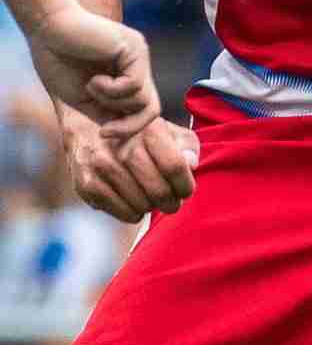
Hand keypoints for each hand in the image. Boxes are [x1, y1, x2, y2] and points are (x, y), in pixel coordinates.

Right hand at [25, 2, 156, 138]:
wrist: (46, 28)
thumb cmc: (57, 59)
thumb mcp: (83, 97)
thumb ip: (105, 113)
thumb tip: (125, 137)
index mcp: (126, 76)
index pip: (141, 110)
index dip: (129, 129)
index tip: (105, 137)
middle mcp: (138, 66)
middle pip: (151, 108)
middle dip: (129, 127)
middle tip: (105, 132)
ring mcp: (139, 57)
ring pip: (143, 100)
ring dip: (111, 102)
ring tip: (90, 86)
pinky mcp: (134, 49)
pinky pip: (134, 85)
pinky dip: (111, 90)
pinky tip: (94, 80)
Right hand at [60, 107, 195, 222]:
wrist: (90, 132)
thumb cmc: (139, 137)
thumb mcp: (169, 133)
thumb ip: (187, 146)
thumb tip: (191, 165)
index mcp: (148, 130)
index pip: (174, 167)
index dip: (185, 185)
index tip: (185, 191)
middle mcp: (123, 147)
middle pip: (159, 190)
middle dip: (171, 202)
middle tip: (171, 202)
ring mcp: (102, 166)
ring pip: (141, 204)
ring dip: (151, 207)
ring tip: (150, 200)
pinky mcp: (87, 184)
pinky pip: (122, 211)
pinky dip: (133, 214)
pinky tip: (133, 203)